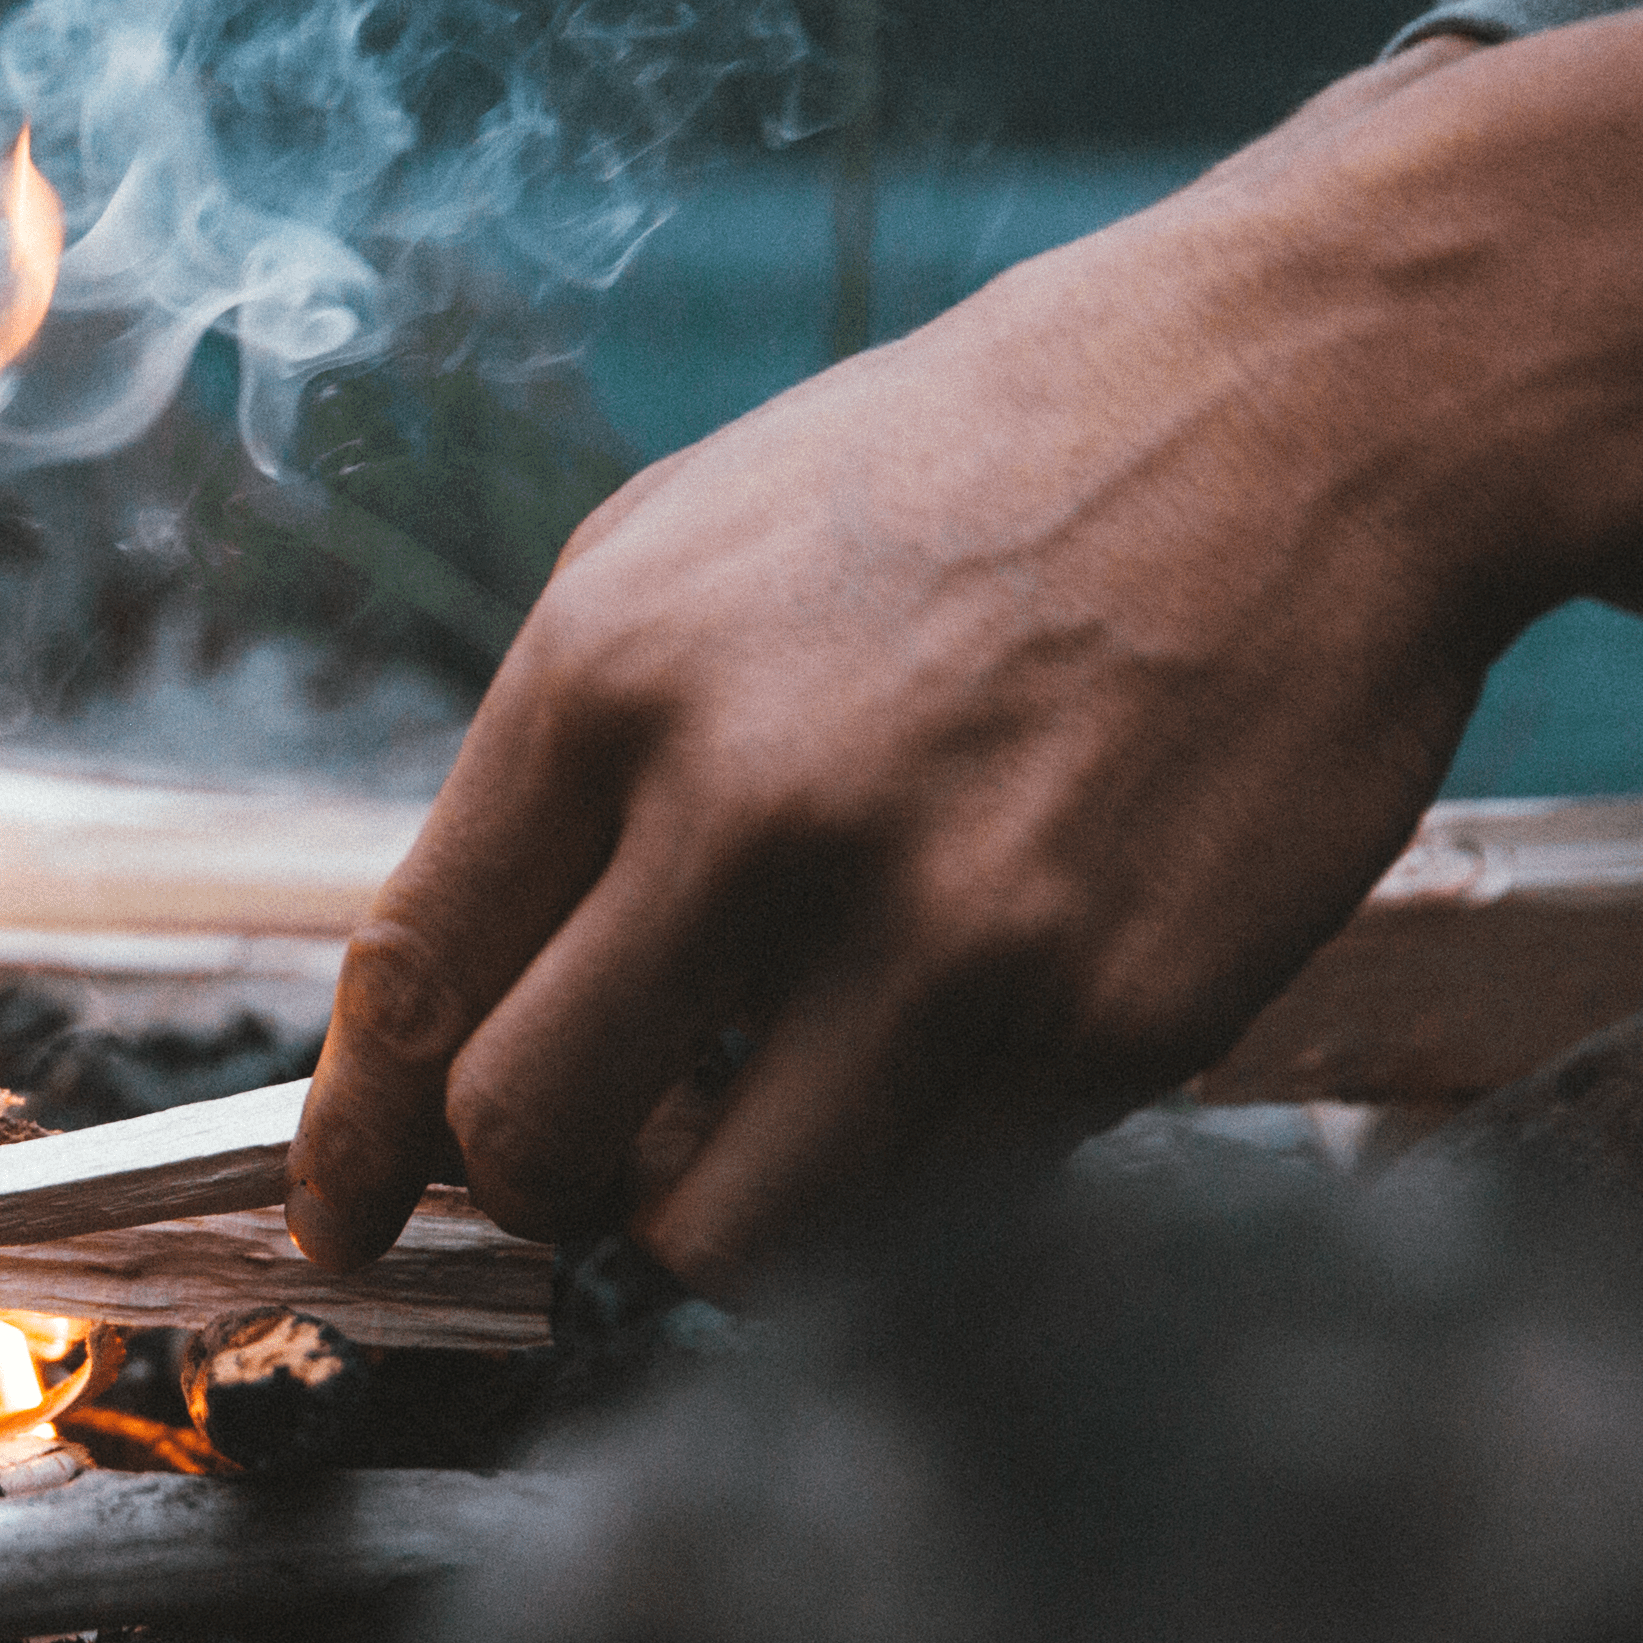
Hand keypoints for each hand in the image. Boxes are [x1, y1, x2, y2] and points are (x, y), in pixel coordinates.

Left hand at [290, 44, 1526, 1291]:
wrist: (1306, 404)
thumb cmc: (989, 470)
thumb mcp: (696, 545)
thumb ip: (565, 771)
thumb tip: (455, 1004)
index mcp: (615, 674)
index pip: (413, 978)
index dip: (353, 1141)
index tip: (337, 1219)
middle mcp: (757, 808)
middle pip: (529, 1141)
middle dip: (541, 1188)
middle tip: (605, 1151)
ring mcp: (944, 928)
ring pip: (727, 1238)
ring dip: (727, 1215)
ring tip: (787, 1109)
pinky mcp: (1110, 1017)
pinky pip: (942, 1205)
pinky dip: (919, 1170)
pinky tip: (965, 1034)